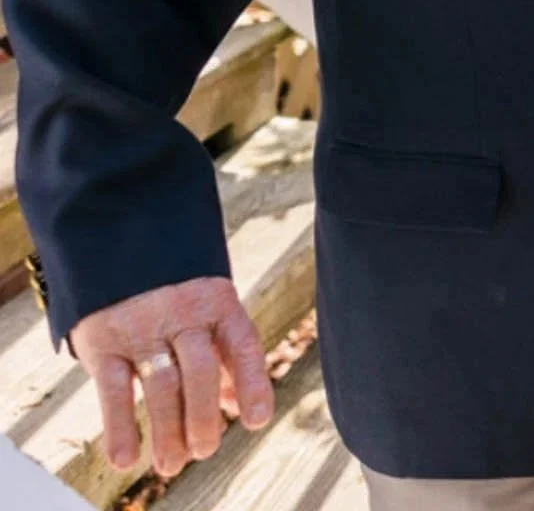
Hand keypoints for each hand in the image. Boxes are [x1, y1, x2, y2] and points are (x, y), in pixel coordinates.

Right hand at [69, 277, 275, 475]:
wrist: (116, 241)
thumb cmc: (173, 291)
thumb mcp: (206, 309)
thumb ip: (224, 356)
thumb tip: (240, 407)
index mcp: (218, 303)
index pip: (242, 344)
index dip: (252, 383)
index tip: (257, 421)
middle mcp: (182, 314)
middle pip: (201, 371)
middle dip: (203, 417)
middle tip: (204, 451)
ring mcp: (142, 327)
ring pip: (161, 384)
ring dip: (167, 431)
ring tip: (172, 465)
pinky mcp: (102, 340)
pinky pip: (111, 387)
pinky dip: (119, 425)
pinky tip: (126, 458)